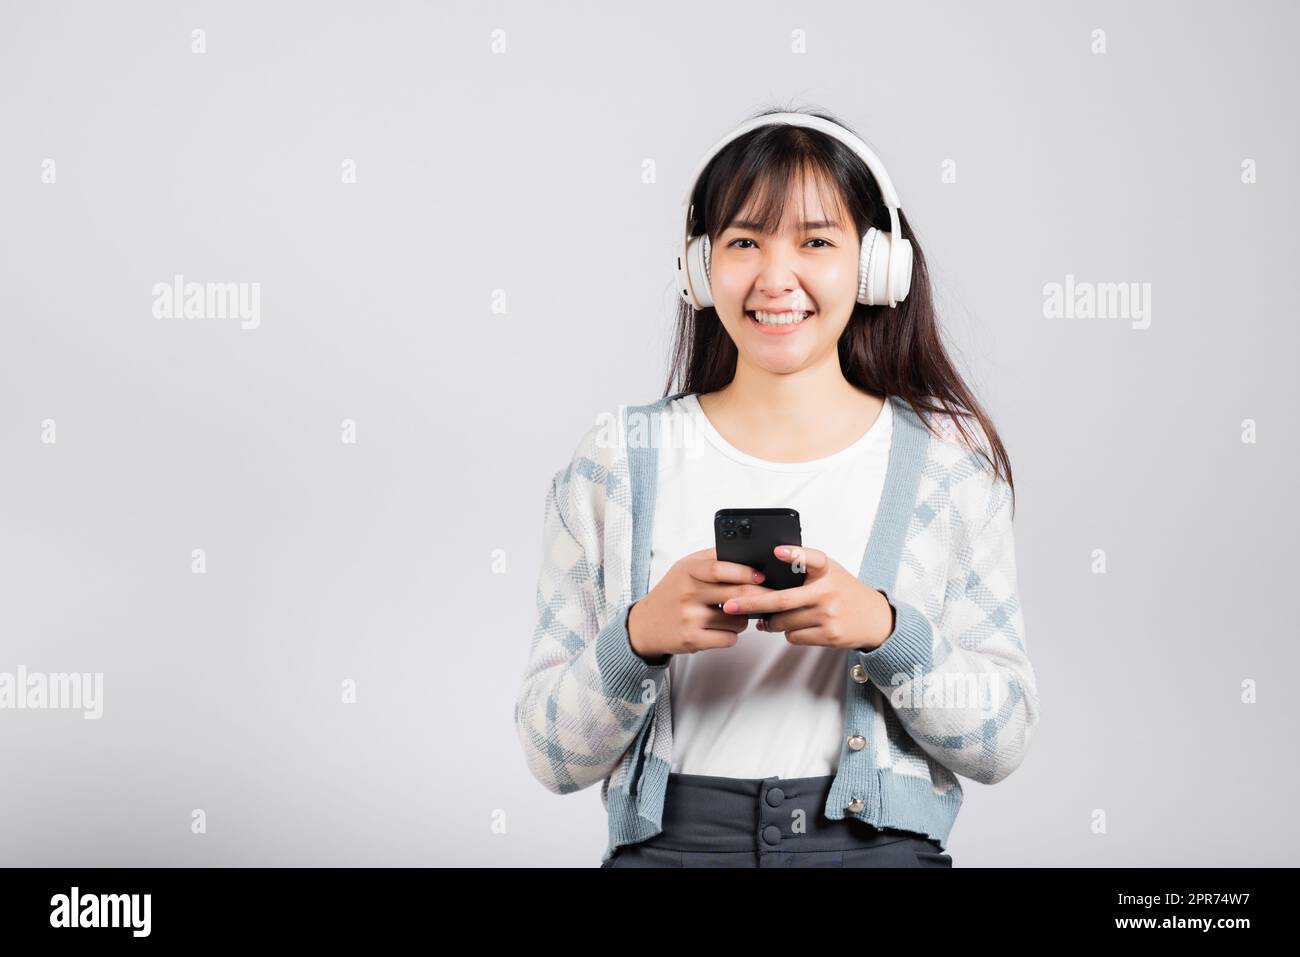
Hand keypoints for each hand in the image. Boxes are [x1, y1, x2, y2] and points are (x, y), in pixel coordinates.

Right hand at [626, 548, 771, 661]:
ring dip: (742, 619)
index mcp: (688, 570)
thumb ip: (713, 559)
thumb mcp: (686, 568)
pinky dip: (730, 635)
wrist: (645, 624)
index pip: (719, 568)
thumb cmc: (672, 593)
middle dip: (760, 597)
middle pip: (735, 594)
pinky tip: (720, 630)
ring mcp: (689, 617)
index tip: (762, 576)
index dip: (745, 572)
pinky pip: (728, 638)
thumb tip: (749, 553)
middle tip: (773, 598)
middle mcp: (687, 593)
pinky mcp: (691, 640)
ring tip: (730, 615)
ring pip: (737, 620)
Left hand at [720, 544, 895, 650]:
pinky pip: (794, 636)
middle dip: (751, 603)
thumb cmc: (843, 591)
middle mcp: (828, 592)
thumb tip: (764, 577)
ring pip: (784, 622)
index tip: (775, 550)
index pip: (812, 557)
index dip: (794, 553)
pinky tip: (794, 625)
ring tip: (769, 617)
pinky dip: (787, 632)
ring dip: (770, 621)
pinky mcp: (829, 635)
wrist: (875, 618)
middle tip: (730, 604)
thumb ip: (803, 569)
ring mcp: (829, 615)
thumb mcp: (829, 572)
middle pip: (782, 600)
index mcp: (827, 570)